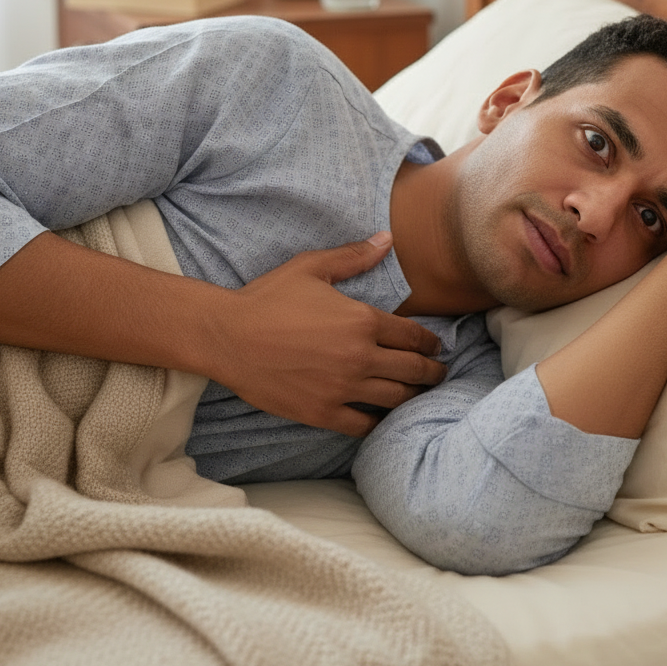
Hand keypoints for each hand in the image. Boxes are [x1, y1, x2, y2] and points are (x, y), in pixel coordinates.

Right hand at [210, 232, 447, 436]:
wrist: (227, 337)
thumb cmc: (268, 299)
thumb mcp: (311, 268)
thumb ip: (353, 256)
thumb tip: (386, 239)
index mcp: (362, 321)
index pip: (413, 336)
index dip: (430, 343)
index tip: (436, 347)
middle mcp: (360, 357)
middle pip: (413, 370)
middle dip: (432, 372)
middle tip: (438, 374)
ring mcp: (343, 388)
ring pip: (395, 399)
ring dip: (413, 397)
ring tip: (418, 395)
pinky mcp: (323, 412)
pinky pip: (364, 426)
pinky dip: (378, 423)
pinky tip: (381, 417)